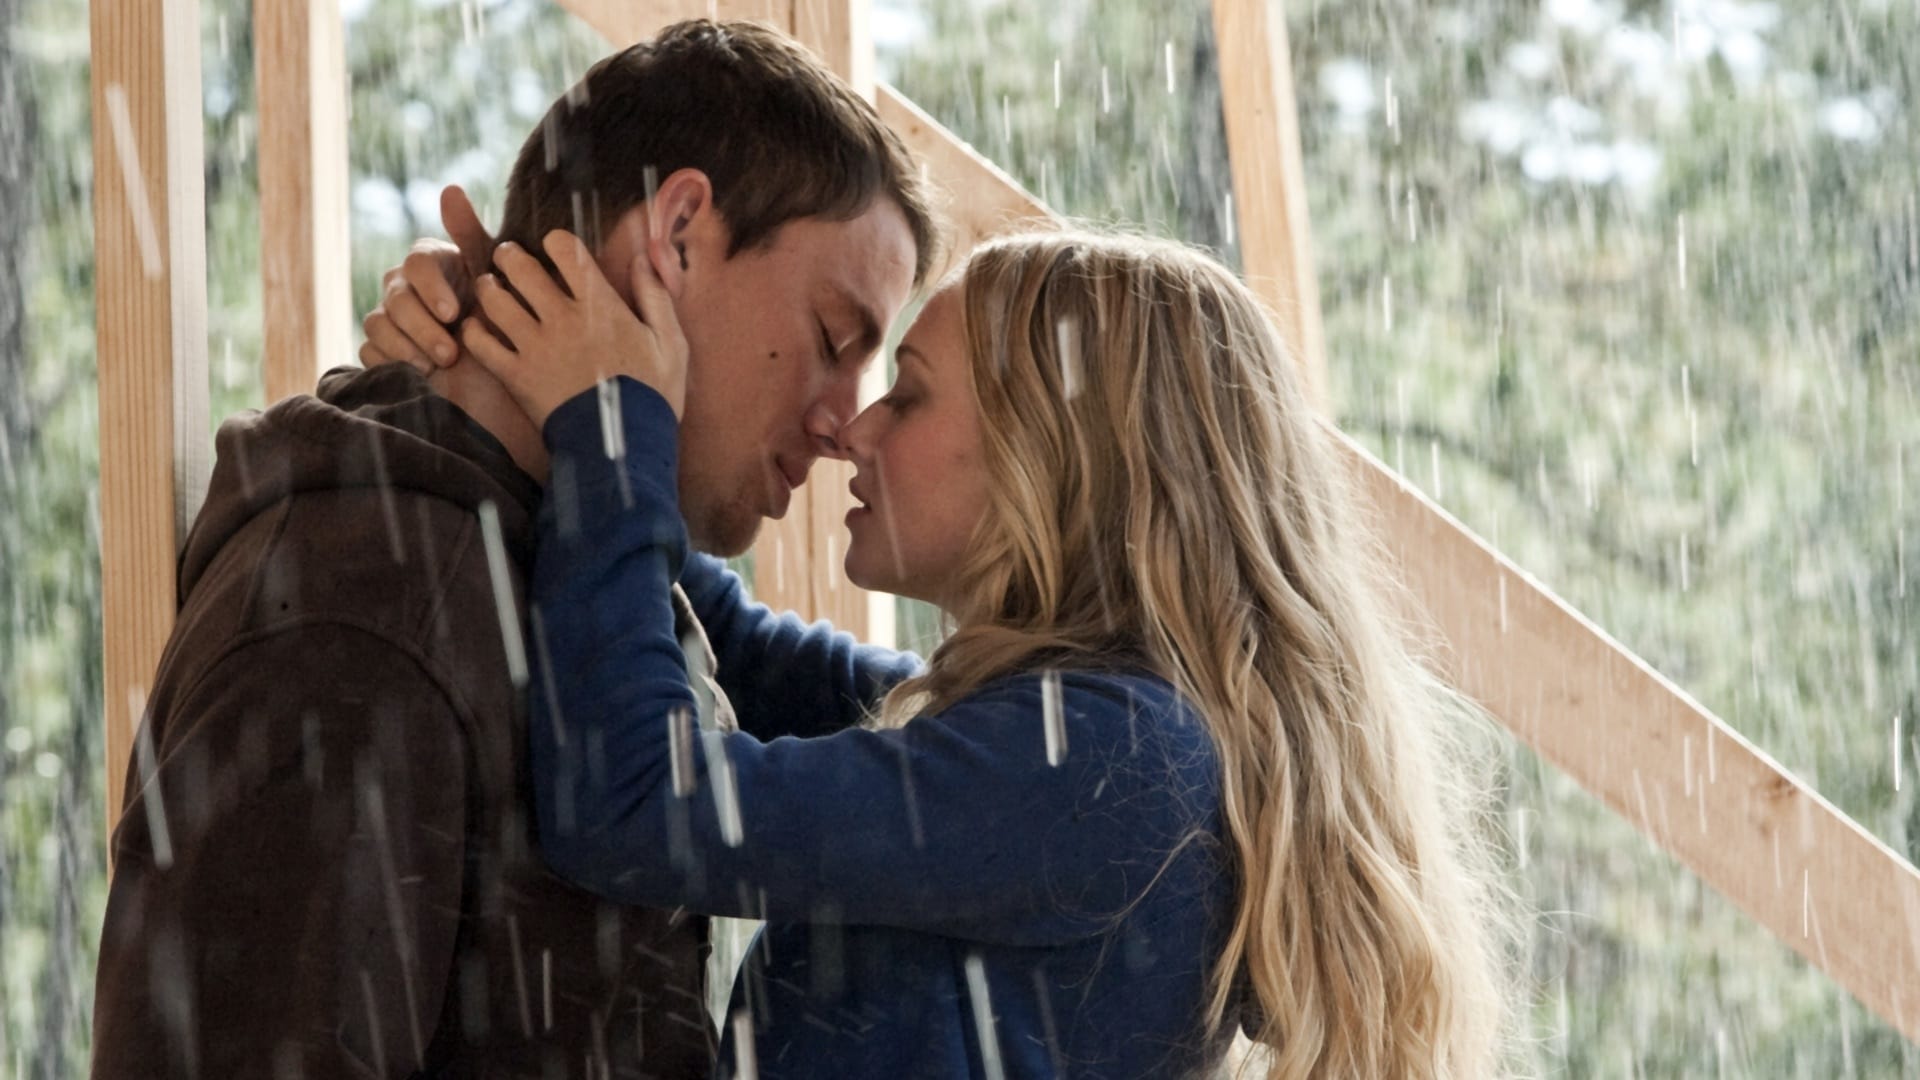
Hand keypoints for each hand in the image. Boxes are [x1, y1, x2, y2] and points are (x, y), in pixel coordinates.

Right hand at [358, 185, 494, 372]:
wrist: (499, 378)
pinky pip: (370, 352)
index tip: (453, 315)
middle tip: (449, 354)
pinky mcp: (382, 350)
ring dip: (406, 347)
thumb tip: (450, 188)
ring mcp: (389, 318)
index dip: (432, 289)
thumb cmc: (500, 321)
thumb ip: (470, 235)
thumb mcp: (493, 279)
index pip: (418, 264)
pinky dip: (392, 363)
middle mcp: (404, 286)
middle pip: (396, 298)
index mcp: (430, 263)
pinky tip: (419, 376)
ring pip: (378, 325)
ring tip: (436, 367)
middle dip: (423, 328)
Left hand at [460, 230, 687, 428]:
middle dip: (508, 256)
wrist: (626, 449)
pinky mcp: (516, 377)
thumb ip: (656, 297)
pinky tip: (479, 330)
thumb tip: (643, 258)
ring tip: (490, 289)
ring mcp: (536, 347)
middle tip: (507, 259)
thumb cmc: (652, 395)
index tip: (553, 248)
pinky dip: (473, 332)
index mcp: (601, 305)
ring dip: (487, 288)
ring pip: (493, 299)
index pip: (566, 250)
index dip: (554, 241)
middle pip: (519, 266)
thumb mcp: (671, 344)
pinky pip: (480, 344)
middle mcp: (563, 318)